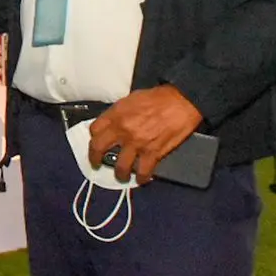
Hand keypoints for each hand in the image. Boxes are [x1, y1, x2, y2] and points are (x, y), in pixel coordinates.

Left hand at [88, 85, 203, 184]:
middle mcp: (123, 130)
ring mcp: (137, 144)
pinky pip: (142, 171)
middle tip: (96, 163)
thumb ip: (120, 113)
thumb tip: (114, 123)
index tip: (97, 141)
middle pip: (98, 148)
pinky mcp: (153, 153)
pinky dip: (141, 177)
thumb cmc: (159, 97)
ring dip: (120, 173)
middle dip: (95, 158)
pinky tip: (141, 178)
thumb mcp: (132, 98)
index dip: (94, 136)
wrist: (181, 101)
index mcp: (116, 114)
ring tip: (121, 175)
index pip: (94, 129)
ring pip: (120, 167)